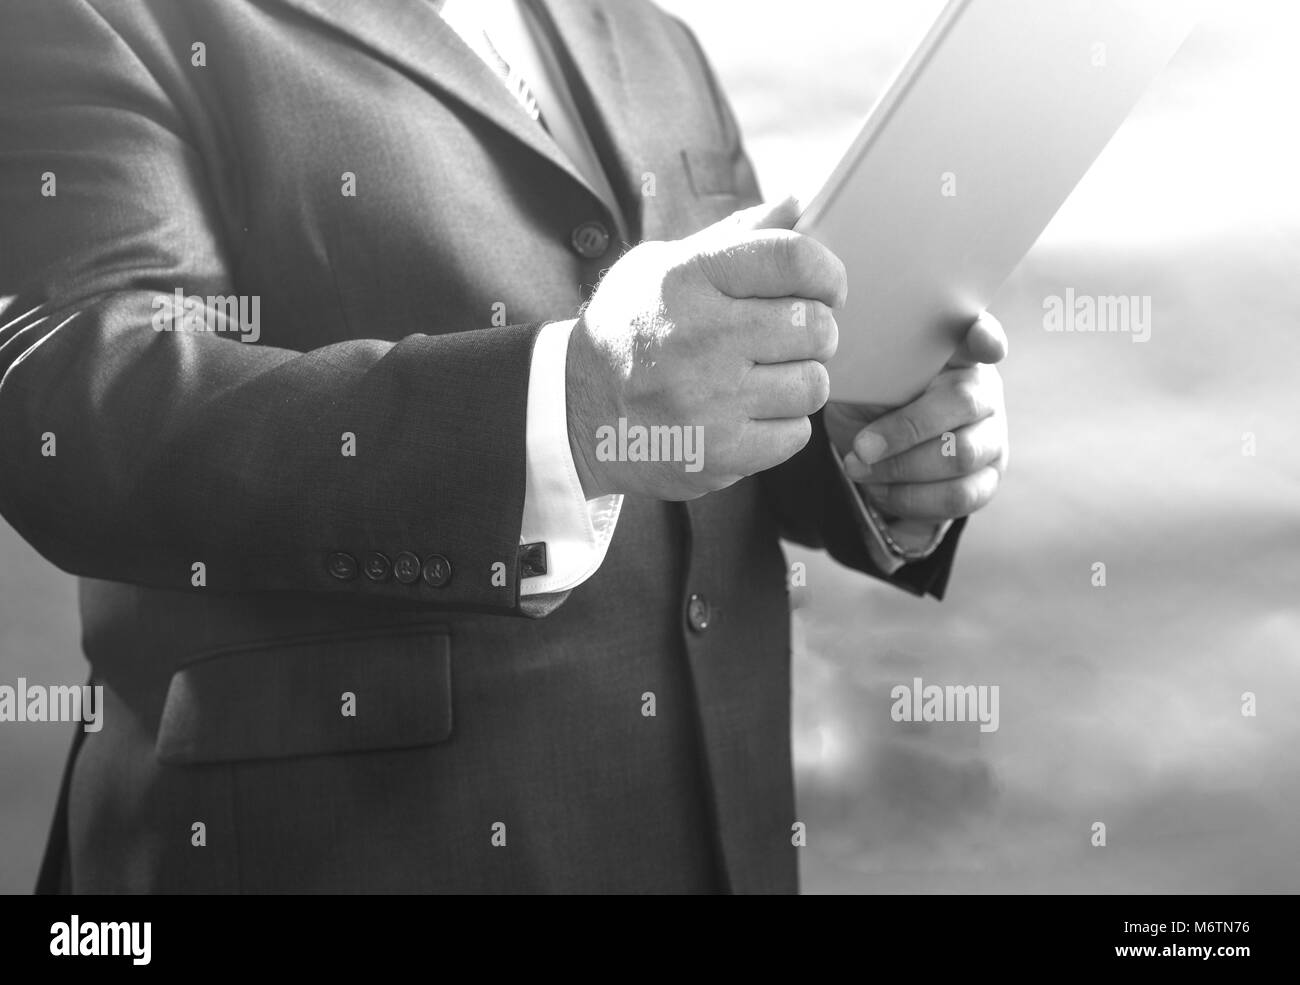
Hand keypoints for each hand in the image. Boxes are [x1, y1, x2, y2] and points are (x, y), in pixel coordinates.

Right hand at [566, 197, 845, 499]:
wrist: (574, 410)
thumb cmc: (628, 330)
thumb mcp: (661, 266)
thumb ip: (733, 237)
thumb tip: (794, 203)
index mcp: (690, 279)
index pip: (793, 260)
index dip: (827, 273)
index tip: (826, 289)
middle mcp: (702, 337)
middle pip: (815, 327)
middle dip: (814, 332)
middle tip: (789, 339)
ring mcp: (711, 401)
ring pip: (812, 385)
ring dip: (798, 381)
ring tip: (765, 378)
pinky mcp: (718, 453)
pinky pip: (796, 436)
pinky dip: (782, 426)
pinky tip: (750, 414)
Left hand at [826, 311, 1008, 520]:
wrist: (869, 456)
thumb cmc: (868, 404)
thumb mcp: (860, 381)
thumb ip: (868, 368)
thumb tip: (847, 364)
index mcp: (953, 354)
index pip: (980, 334)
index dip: (985, 337)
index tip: (985, 346)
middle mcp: (982, 391)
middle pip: (962, 403)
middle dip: (905, 429)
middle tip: (861, 446)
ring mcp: (991, 436)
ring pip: (960, 456)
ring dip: (901, 468)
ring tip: (859, 468)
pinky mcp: (986, 480)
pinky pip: (958, 496)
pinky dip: (910, 498)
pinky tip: (879, 489)